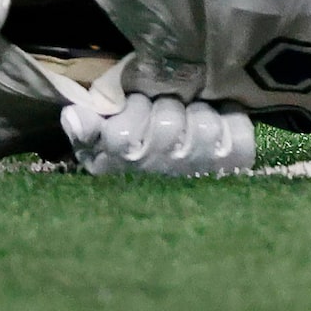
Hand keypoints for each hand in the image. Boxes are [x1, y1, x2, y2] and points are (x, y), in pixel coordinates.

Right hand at [60, 91, 256, 177]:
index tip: (133, 109)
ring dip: (197, 112)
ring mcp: (205, 165)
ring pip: (203, 119)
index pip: (122, 133)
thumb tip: (73, 114)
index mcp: (127, 163)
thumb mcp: (97, 149)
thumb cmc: (130, 163)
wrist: (176, 203)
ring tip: (190, 121)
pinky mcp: (237, 160)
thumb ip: (85, 131)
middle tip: (164, 113)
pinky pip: (237, 123)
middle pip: (167, 118)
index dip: (130, 112)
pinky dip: (230, 117)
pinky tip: (218, 122)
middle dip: (165, 107)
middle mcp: (166, 169)